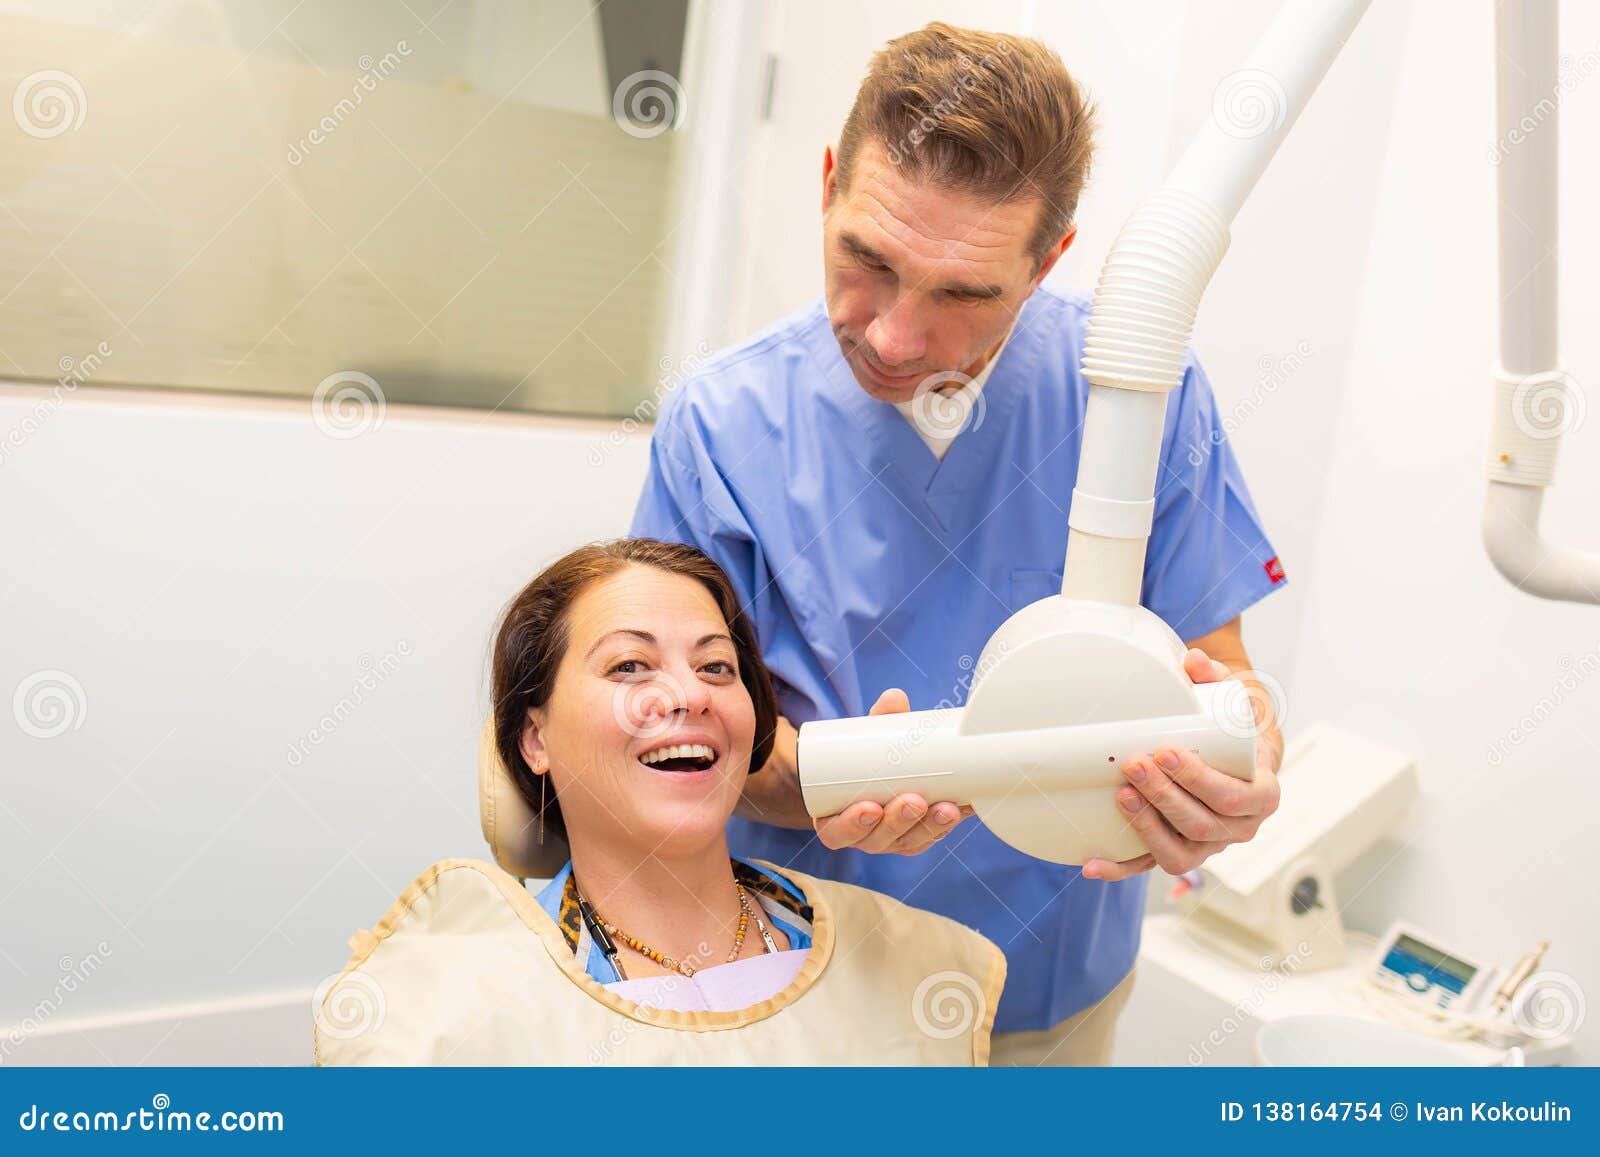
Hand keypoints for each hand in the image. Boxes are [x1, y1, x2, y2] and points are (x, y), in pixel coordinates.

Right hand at [812, 688, 972, 854]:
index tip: (869, 808)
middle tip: (913, 801)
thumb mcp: (863, 740)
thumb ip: (879, 720)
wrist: (876, 772)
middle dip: (898, 823)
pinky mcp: (918, 837)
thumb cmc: (860, 761)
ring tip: (946, 807)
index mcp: (835, 820)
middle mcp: (863, 836)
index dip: (852, 826)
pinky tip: (964, 808)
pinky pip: (934, 836)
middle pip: (878, 840)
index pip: (838, 834)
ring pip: (909, 842)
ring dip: (929, 826)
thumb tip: (894, 698)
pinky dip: (949, 823)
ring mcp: (892, 840)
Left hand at [1082, 648, 1282, 881]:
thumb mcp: (1239, 699)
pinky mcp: (1179, 851)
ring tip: (1120, 795)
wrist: (1242, 756)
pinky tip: (1091, 863)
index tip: (1167, 752)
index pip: (1235, 798)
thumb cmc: (1239, 728)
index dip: (1200, 780)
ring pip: (1180, 854)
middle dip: (1165, 797)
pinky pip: (1149, 867)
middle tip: (1134, 764)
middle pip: (1203, 825)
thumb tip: (1192, 660)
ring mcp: (1208, 846)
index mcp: (1262, 794)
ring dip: (1147, 828)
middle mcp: (1238, 827)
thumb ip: (1217, 677)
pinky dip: (1120, 869)